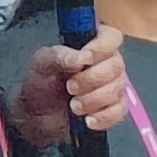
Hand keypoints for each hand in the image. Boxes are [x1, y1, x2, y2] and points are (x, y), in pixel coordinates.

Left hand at [11, 25, 127, 151]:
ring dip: (92, 101)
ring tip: (73, 106)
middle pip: (116, 66)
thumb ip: (61, 56)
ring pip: (116, 90)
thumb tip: (84, 57)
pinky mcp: (114, 108)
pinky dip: (102, 117)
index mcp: (92, 46)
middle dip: (90, 80)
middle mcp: (107, 63)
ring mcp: (114, 86)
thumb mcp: (43, 63)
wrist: (37, 116)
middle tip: (70, 87)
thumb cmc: (41, 84)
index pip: (112, 37)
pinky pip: (119, 111)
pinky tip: (88, 119)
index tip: (86, 60)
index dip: (102, 47)